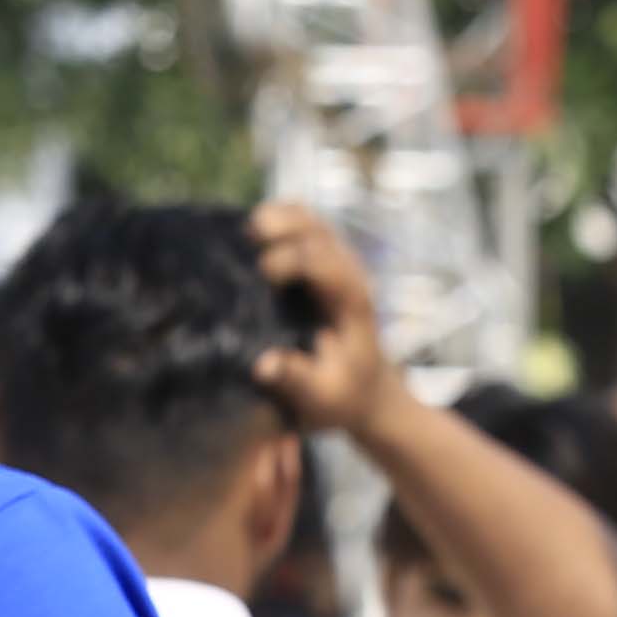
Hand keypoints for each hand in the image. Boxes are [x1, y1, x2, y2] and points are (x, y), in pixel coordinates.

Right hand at [245, 203, 402, 435]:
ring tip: (248, 224)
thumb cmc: (342, 396)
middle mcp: (350, 277)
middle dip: (287, 227)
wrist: (368, 391)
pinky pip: (308, 232)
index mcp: (351, 303)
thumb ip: (296, 380)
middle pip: (321, 234)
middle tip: (249, 231)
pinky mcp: (326, 269)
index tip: (263, 272)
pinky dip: (284, 222)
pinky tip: (254, 229)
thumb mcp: (322, 397)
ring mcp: (340, 269)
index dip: (295, 259)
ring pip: (316, 226)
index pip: (327, 264)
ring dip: (284, 219)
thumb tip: (262, 364)